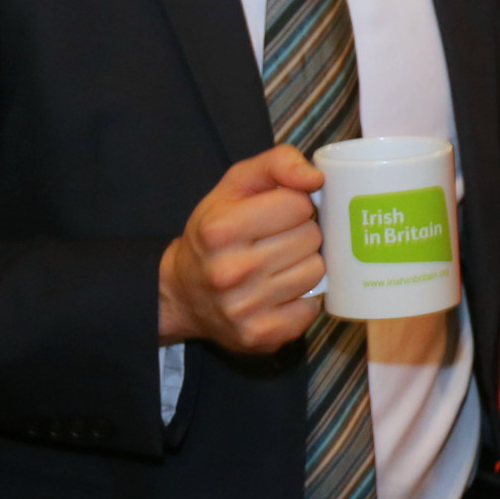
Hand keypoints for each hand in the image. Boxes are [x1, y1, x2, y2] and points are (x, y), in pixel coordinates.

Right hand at [157, 146, 326, 355]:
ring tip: (278, 265)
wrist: (182, 292)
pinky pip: (312, 309)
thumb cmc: (216, 232)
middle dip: (300, 234)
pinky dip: (302, 299)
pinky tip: (279, 292)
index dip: (294, 205)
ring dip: (304, 265)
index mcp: (221, 230)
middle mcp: (230, 271)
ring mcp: (244, 308)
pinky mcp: (259, 335)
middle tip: (277, 241)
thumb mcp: (235, 185)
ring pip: (317, 272)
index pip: (298, 205)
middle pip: (311, 239)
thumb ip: (277, 163)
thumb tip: (316, 178)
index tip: (277, 214)